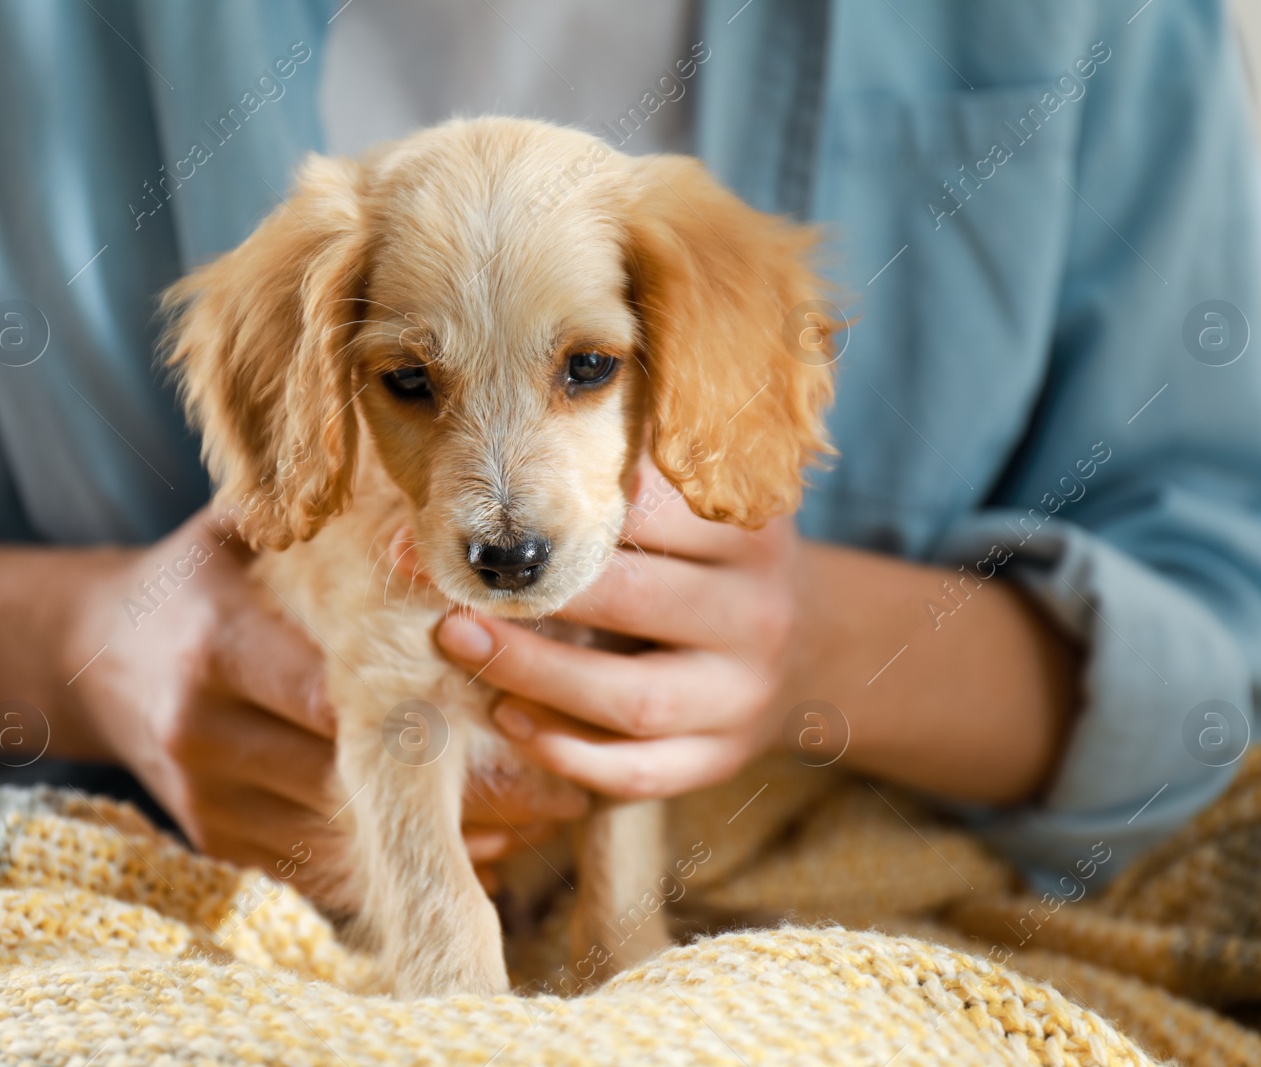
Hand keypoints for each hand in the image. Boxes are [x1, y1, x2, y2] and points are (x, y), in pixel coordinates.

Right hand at [66, 505, 586, 881]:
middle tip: (564, 777)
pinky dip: (404, 853)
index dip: (432, 701)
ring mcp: (211, 801)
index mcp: (219, 647)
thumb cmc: (198, 577)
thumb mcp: (239, 527)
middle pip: (358, 774)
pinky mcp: (221, 843)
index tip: (517, 700)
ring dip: (451, 831)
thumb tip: (428, 481)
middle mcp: (207, 734)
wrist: (93, 655)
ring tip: (546, 810)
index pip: (337, 691)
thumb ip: (318, 514)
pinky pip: (325, 865)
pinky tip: (482, 840)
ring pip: (351, 833)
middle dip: (465, 782)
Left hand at [406, 458, 799, 799]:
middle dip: (530, 597)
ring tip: (459, 648)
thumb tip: (461, 488)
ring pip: (632, 698)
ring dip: (535, 675)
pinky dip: (568, 753)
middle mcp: (756, 611)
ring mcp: (743, 694)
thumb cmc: (715, 563)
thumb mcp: (696, 513)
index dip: (551, 512)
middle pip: (633, 601)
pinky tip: (510, 721)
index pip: (646, 512)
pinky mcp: (723, 757)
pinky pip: (640, 771)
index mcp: (748, 533)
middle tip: (448, 590)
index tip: (468, 515)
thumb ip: (611, 492)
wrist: (811, 644)